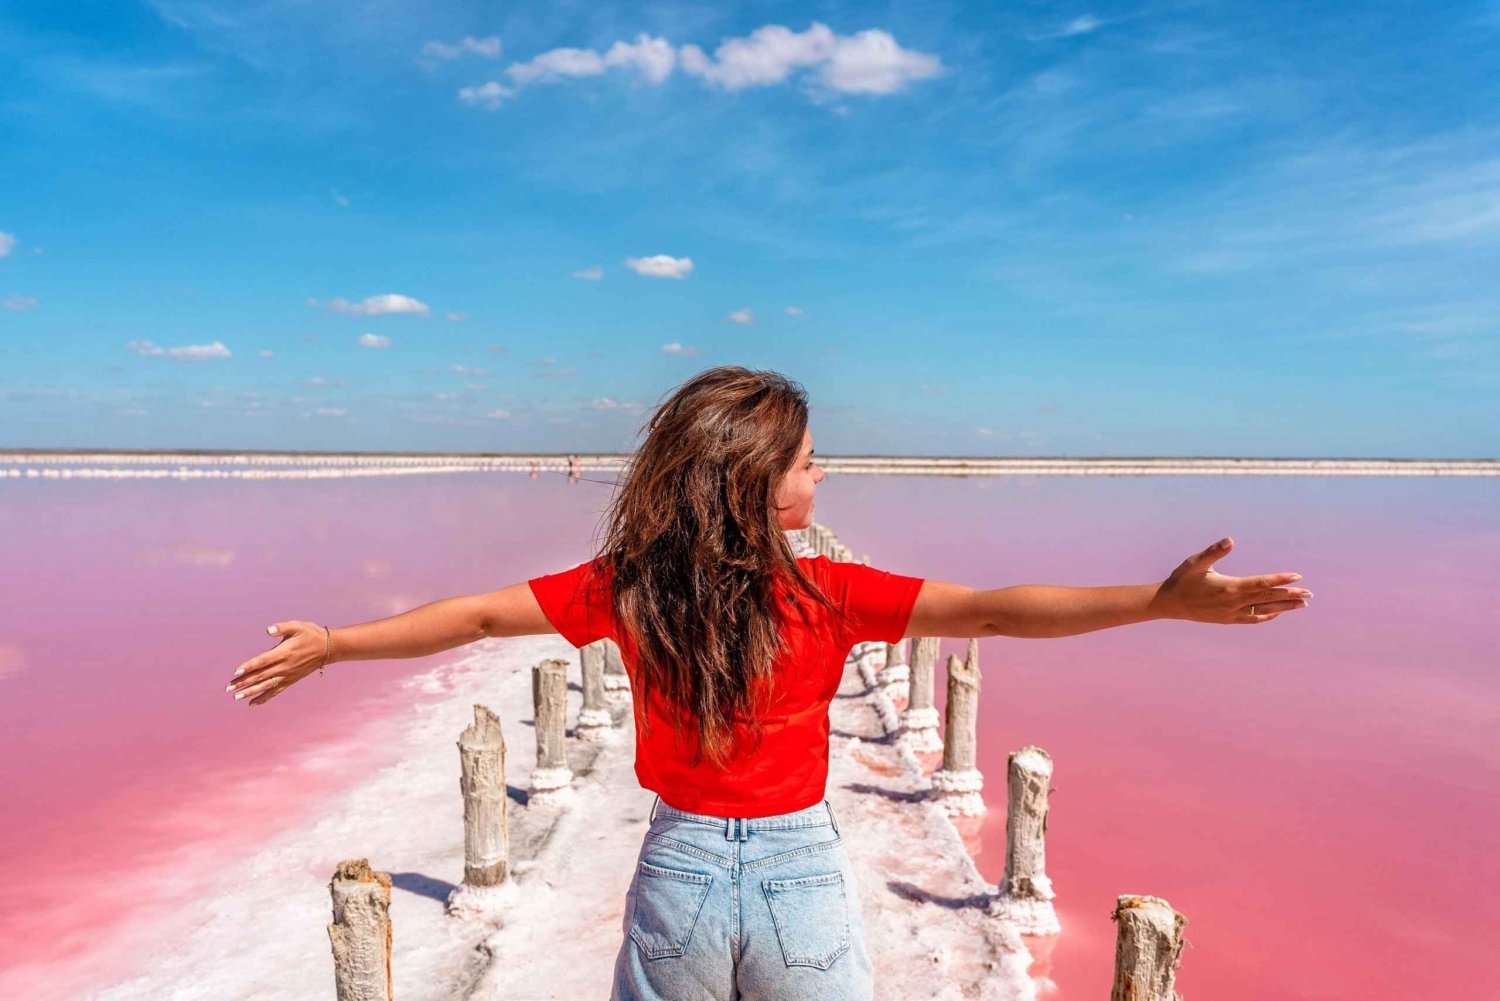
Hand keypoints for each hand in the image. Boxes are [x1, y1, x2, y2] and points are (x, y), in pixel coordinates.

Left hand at [226, 621, 329, 705]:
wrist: (328, 648)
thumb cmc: (311, 634)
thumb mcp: (298, 626)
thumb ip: (282, 627)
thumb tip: (269, 629)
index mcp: (284, 652)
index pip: (262, 661)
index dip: (249, 666)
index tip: (236, 672)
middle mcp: (284, 666)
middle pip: (260, 676)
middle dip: (243, 682)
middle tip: (228, 688)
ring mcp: (287, 675)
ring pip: (266, 686)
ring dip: (250, 692)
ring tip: (236, 697)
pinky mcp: (291, 680)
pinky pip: (275, 691)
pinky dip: (264, 698)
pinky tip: (252, 703)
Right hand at [1150, 537, 1310, 624]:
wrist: (1169, 604)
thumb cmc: (1182, 579)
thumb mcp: (1196, 562)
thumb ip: (1214, 551)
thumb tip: (1230, 540)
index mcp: (1229, 587)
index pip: (1261, 583)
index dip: (1280, 580)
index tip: (1298, 576)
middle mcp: (1234, 603)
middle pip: (1268, 599)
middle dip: (1290, 595)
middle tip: (1309, 593)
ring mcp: (1232, 614)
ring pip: (1264, 611)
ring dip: (1284, 607)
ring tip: (1302, 604)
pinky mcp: (1228, 620)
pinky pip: (1253, 620)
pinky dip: (1268, 616)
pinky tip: (1278, 613)